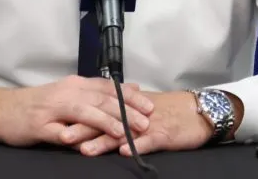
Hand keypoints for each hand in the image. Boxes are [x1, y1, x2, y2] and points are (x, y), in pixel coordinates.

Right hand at [0, 75, 153, 147]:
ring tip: (125, 131)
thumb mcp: (68, 94)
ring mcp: (53, 109)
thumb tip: (127, 91)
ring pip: (85, 112)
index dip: (130, 96)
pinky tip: (90, 145)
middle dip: (126, 110)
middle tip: (146, 121)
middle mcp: (66, 92)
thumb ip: (94, 94)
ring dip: (107, 122)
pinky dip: (78, 138)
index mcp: (75, 84)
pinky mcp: (40, 126)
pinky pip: (62, 132)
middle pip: (101, 99)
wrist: (2, 109)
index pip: (108, 87)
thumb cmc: (38, 104)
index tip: (149, 105)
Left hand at [73, 90, 213, 156]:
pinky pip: (148, 141)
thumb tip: (95, 115)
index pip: (98, 109)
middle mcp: (134, 113)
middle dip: (83, 129)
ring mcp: (149, 124)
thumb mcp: (141, 107)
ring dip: (103, 141)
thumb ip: (120, 110)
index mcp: (127, 105)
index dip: (79, 116)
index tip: (58, 123)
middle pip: (105, 120)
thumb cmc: (169, 110)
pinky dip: (136, 145)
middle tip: (62, 136)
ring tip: (85, 150)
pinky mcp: (164, 134)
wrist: (199, 110)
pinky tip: (123, 152)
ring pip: (122, 132)